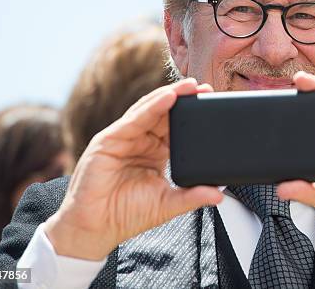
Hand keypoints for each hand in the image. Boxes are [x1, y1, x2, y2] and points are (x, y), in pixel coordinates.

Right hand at [44, 78, 222, 259]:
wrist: (95, 228)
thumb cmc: (126, 214)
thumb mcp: (167, 204)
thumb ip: (192, 196)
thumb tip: (219, 194)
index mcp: (155, 152)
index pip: (176, 127)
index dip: (193, 115)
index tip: (213, 105)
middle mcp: (140, 141)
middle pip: (164, 113)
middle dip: (184, 99)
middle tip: (205, 88)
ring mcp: (124, 138)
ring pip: (149, 110)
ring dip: (170, 96)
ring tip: (190, 86)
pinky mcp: (109, 140)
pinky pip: (134, 119)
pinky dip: (151, 107)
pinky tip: (168, 97)